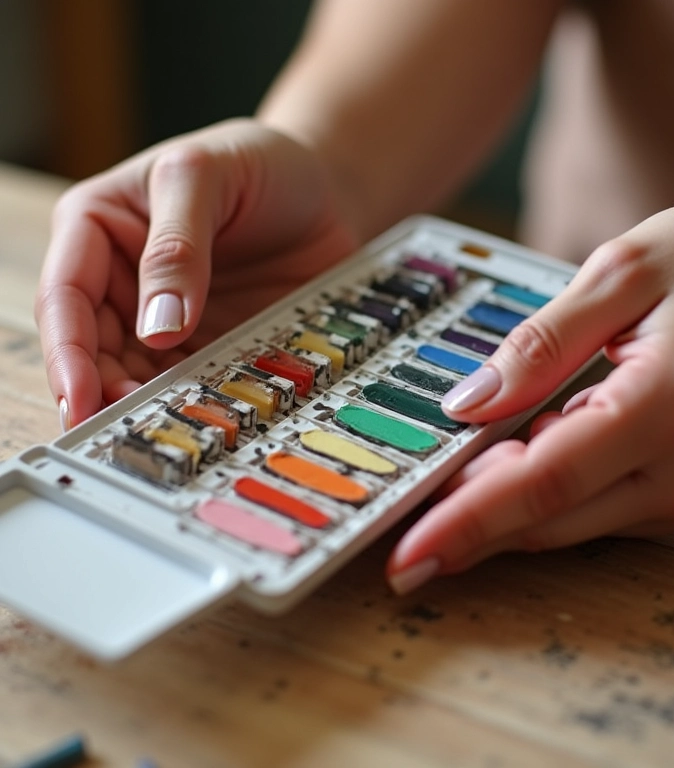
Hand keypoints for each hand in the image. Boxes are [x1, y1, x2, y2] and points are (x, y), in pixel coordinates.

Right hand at [36, 118, 357, 428]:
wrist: (326, 187)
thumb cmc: (258, 161)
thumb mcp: (205, 174)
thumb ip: (176, 244)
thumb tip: (157, 327)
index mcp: (100, 227)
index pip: (66, 295)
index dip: (68, 351)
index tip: (82, 396)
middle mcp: (127, 279)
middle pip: (97, 346)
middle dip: (105, 389)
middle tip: (128, 428)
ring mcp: (171, 315)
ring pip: (142, 371)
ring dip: (150, 404)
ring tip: (169, 429)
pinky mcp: (214, 338)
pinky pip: (197, 377)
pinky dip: (198, 399)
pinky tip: (207, 416)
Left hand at [387, 197, 673, 593]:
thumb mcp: (619, 273)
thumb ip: (539, 344)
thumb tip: (467, 405)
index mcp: (665, 404)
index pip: (544, 481)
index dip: (469, 522)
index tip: (407, 554)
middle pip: (547, 519)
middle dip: (465, 534)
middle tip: (396, 545)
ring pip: (563, 524)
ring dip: (492, 520)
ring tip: (427, 513)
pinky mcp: (669, 485)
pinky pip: (583, 507)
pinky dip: (529, 502)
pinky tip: (488, 482)